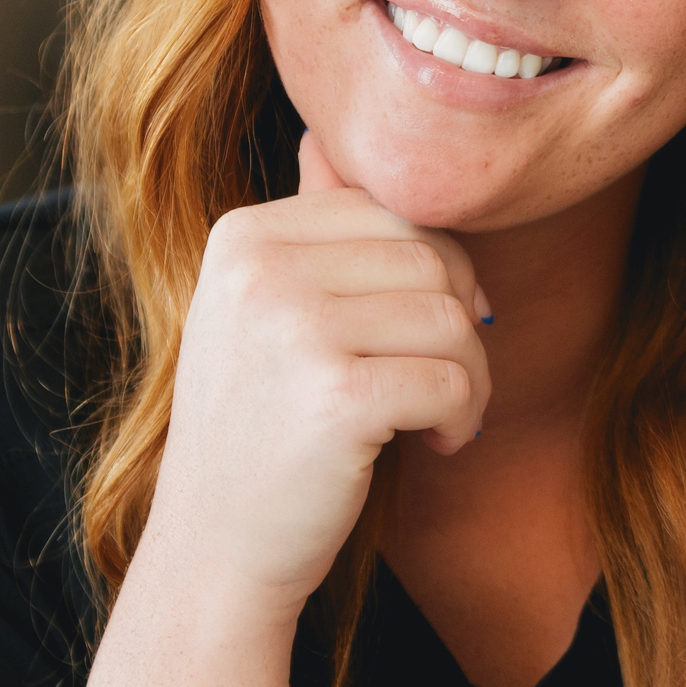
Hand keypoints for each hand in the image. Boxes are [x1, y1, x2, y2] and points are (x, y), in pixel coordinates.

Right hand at [138, 132, 490, 619]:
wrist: (216, 549)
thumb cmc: (261, 431)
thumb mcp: (262, 313)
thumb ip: (305, 229)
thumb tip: (325, 137)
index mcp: (244, 234)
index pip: (394, 212)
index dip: (435, 276)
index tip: (418, 339)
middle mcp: (260, 269)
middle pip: (432, 257)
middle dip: (460, 326)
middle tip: (441, 386)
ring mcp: (292, 329)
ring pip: (452, 318)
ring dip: (469, 378)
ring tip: (436, 420)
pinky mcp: (334, 396)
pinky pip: (451, 379)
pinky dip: (463, 418)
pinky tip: (435, 445)